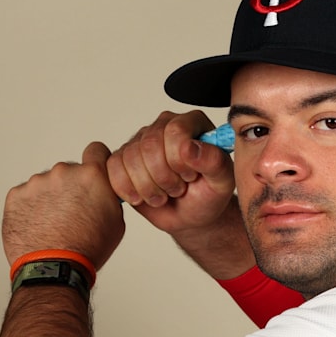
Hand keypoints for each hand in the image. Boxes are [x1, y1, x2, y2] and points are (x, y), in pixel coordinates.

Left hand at [2, 142, 124, 269]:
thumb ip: (109, 197)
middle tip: (73, 212)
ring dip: (50, 198)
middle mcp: (63, 172)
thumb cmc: (87, 248)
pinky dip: (32, 207)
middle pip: (69, 172)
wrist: (54, 268)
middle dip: (71, 187)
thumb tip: (104, 192)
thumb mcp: (116, 221)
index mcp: (92, 175)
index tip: (94, 173)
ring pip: (47, 184)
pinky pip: (26, 196)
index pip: (96, 150)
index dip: (96, 162)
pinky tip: (39, 226)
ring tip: (54, 224)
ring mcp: (37, 183)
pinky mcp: (16, 195)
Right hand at [108, 111, 253, 278]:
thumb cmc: (208, 195)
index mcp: (193, 122)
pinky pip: (113, 167)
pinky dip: (127, 189)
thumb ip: (215, 161)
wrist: (190, 214)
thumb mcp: (222, 182)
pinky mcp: (122, 156)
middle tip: (177, 190)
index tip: (190, 177)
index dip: (179, 161)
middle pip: (149, 145)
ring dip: (147, 187)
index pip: (175, 131)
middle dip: (163, 177)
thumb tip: (190, 147)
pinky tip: (143, 197)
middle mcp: (165, 124)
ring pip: (130, 157)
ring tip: (164, 195)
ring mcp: (141, 139)